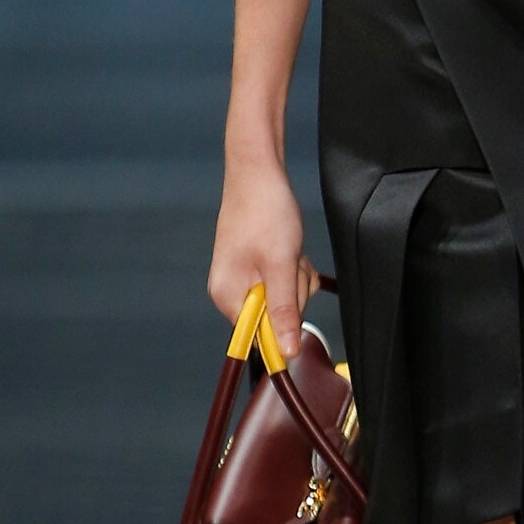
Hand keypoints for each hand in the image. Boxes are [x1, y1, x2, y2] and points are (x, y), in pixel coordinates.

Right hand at [207, 152, 316, 351]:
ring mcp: (242, 278)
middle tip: (290, 260)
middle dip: (293, 290)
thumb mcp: (281, 265)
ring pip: (284, 297)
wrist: (259, 172)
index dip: (283, 320)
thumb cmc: (265, 213)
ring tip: (288, 248)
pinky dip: (293, 267)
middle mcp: (230, 291)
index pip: (260, 335)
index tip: (291, 289)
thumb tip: (286, 352)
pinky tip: (290, 247)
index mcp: (228, 297)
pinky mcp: (254, 266)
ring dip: (295, 276)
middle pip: (275, 316)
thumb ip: (284, 311)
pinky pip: (282, 281)